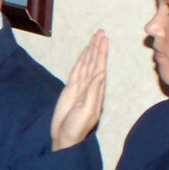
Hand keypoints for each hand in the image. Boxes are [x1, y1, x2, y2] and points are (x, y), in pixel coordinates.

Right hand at [50, 30, 107, 149]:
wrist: (65, 137)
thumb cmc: (77, 127)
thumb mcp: (87, 110)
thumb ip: (92, 92)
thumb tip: (101, 73)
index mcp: (96, 90)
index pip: (99, 66)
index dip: (101, 52)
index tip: (103, 39)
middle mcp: (90, 85)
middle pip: (94, 62)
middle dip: (97, 47)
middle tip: (100, 32)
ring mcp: (80, 87)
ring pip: (86, 64)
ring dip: (91, 51)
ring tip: (95, 38)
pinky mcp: (70, 89)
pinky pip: (76, 71)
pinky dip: (81, 61)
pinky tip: (84, 54)